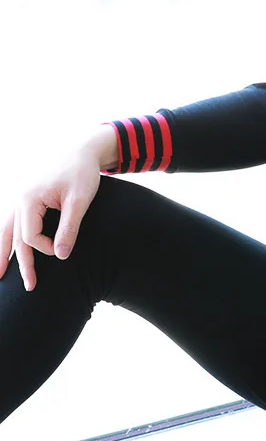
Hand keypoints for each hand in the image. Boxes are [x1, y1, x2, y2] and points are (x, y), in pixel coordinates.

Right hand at [0, 146, 104, 291]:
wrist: (81, 152)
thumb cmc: (82, 174)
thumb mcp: (80, 201)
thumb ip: (69, 228)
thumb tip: (61, 255)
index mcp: (29, 199)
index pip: (29, 236)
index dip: (45, 248)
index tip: (63, 251)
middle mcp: (18, 199)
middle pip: (12, 237)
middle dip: (18, 264)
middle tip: (27, 288)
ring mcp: (19, 198)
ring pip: (6, 230)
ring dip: (4, 253)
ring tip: (0, 276)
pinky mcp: (26, 199)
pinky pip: (12, 222)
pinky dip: (8, 238)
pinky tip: (8, 251)